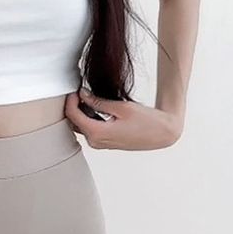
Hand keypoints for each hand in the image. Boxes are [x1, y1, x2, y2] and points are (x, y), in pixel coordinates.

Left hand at [64, 89, 181, 150]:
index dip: (70, 100)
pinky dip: (88, 118)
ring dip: (81, 112)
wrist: (161, 133)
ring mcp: (100, 144)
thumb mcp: (121, 107)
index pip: (72, 115)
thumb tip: (83, 94)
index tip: (76, 89)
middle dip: (74, 106)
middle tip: (80, 90)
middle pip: (74, 122)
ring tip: (88, 96)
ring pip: (80, 126)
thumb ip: (98, 102)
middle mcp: (95, 142)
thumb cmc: (146, 121)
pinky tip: (95, 106)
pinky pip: (89, 130)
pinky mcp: (105, 143)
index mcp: (97, 133)